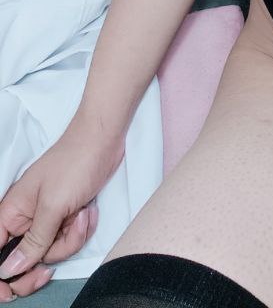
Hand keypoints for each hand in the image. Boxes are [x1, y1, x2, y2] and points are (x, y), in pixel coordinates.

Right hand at [0, 115, 123, 299]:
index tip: (10, 290)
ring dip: (71, 238)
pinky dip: (81, 229)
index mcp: (12, 213)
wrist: (104, 140)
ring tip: (79, 213)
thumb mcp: (52, 206)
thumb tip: (9, 270)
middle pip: (26, 260)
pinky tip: (87, 210)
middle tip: (54, 258)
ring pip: (53, 252)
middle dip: (46, 258)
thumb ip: (33, 241)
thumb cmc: (74, 162)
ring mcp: (48, 219)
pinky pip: (70, 240)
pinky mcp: (67, 218)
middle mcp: (26, 219)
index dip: (2, 273)